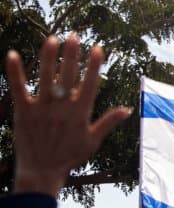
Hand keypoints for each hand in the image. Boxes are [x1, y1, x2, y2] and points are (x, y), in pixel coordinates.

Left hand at [7, 36, 130, 197]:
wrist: (42, 171)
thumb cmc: (70, 157)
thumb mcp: (93, 140)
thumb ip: (109, 122)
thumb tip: (128, 109)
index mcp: (80, 113)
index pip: (90, 84)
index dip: (94, 65)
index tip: (98, 47)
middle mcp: (62, 107)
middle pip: (68, 76)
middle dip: (72, 55)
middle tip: (74, 35)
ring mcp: (42, 108)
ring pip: (45, 78)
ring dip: (49, 57)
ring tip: (52, 39)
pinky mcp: (24, 111)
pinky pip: (18, 88)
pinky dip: (15, 71)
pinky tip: (12, 54)